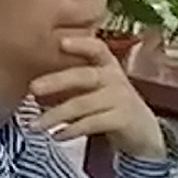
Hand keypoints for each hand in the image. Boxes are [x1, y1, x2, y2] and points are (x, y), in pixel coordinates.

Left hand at [22, 41, 163, 159]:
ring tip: (35, 125)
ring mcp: (121, 99)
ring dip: (56, 114)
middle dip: (57, 81)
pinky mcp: (123, 119)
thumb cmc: (111, 106)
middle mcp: (115, 78)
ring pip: (84, 104)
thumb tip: (33, 89)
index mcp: (107, 66)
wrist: (144, 132)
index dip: (81, 44)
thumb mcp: (95, 90)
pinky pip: (93, 123)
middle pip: (84, 76)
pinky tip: (57, 135)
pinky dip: (72, 129)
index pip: (97, 48)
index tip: (61, 42)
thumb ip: (71, 85)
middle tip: (32, 88)